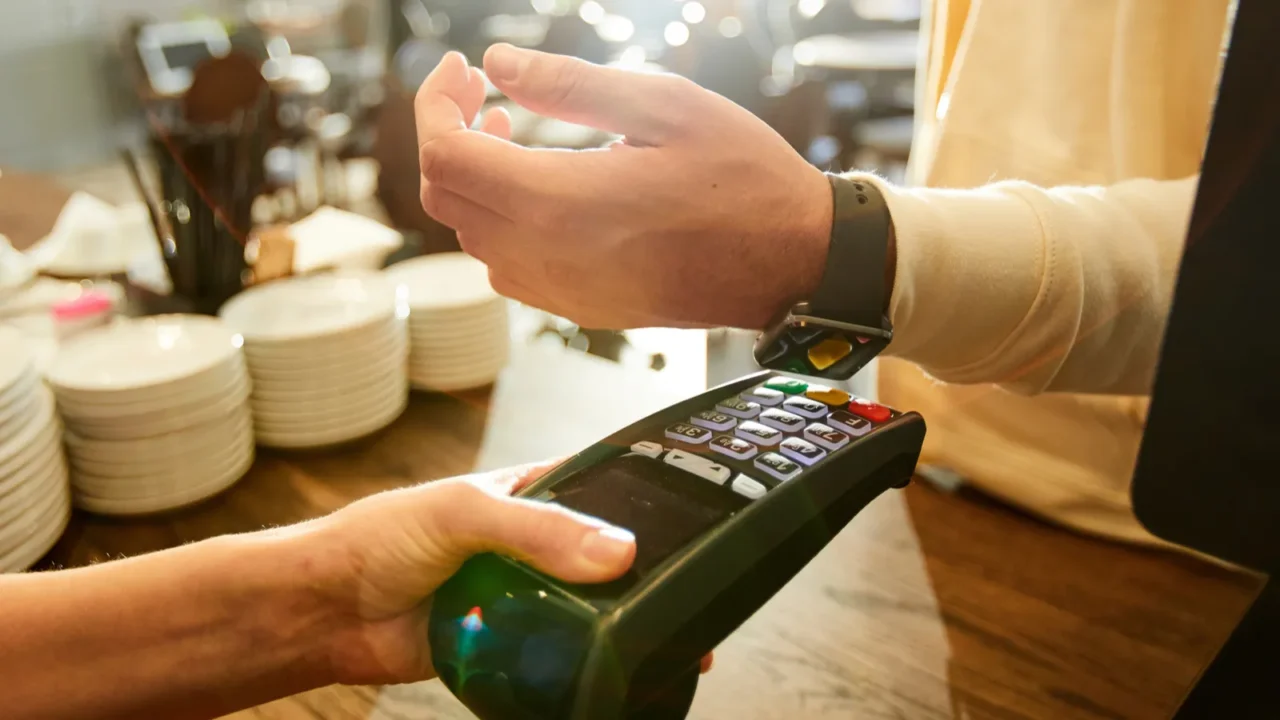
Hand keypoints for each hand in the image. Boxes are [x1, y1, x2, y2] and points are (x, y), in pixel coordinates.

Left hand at [304, 461, 713, 685]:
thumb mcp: (465, 513)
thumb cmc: (382, 538)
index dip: (651, 505)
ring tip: (668, 647)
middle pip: (608, 560)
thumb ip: (540, 530)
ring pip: (589, 613)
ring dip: (621, 630)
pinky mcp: (509, 644)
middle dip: (646, 580)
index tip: (699, 527)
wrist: (329, 611)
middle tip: (691, 602)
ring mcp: (524, 595)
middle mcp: (536, 545)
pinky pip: (558, 657)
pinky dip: (582, 667)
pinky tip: (614, 676)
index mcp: (533, 493)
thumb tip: (617, 551)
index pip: (607, 490)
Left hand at [415, 48, 833, 329]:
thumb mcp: (663, 105)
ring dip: (474, 180)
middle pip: (445, 196)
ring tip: (514, 134)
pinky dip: (499, 222)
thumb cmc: (741, 177)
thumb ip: (570, 84)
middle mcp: (546, 256)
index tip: (461, 69)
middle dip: (448, 134)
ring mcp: (561, 291)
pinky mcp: (580, 308)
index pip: (445, 155)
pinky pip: (506, 267)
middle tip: (485, 94)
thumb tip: (498, 62)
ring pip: (471, 235)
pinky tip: (541, 191)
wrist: (792, 262)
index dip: (435, 104)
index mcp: (559, 202)